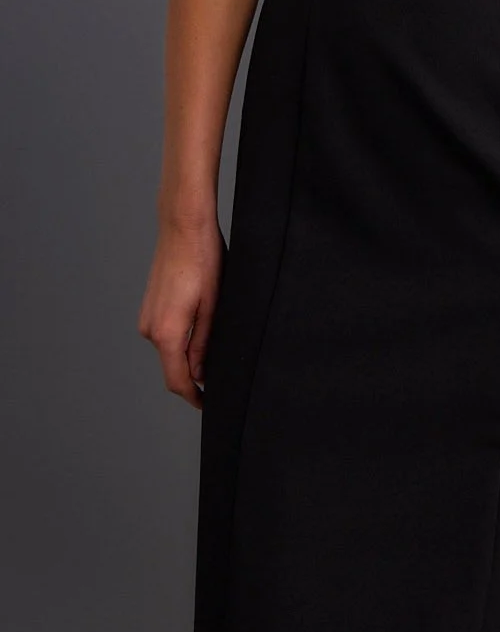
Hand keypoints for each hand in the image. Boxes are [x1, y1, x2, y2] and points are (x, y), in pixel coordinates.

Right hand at [138, 219, 224, 407]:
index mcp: (166, 332)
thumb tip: (200, 373)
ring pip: (169, 350)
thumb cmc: (204, 259)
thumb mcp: (214, 305)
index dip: (194, 397)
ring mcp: (147, 317)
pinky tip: (201, 330)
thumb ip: (204, 343)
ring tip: (216, 352)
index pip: (178, 380)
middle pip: (172, 367)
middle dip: (194, 378)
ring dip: (188, 357)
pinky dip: (181, 340)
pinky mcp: (150, 306)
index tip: (210, 406)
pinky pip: (165, 334)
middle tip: (220, 381)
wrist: (183, 226)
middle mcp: (150, 329)